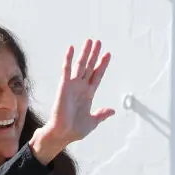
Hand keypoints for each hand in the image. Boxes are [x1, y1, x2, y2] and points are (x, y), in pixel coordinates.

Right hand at [30, 39, 113, 164]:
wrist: (62, 133)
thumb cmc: (75, 130)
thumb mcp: (92, 122)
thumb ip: (101, 114)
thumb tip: (112, 110)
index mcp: (88, 95)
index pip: (97, 76)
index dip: (102, 65)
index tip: (108, 54)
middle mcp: (80, 87)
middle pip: (89, 67)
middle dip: (94, 54)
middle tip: (98, 42)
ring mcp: (72, 86)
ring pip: (80, 65)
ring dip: (85, 53)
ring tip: (89, 41)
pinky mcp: (63, 86)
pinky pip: (66, 70)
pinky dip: (68, 59)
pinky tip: (71, 48)